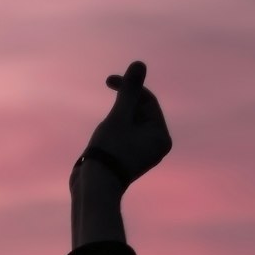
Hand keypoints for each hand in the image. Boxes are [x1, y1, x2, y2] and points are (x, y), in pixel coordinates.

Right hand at [80, 60, 171, 187]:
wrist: (94, 189)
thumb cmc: (108, 152)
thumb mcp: (119, 117)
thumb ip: (129, 91)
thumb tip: (139, 64)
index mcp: (161, 136)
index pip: (147, 100)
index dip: (128, 87)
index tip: (109, 80)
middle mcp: (156, 146)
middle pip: (139, 112)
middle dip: (120, 110)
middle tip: (106, 123)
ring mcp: (142, 154)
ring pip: (129, 124)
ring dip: (114, 122)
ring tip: (103, 138)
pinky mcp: (129, 159)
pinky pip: (123, 136)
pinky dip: (112, 133)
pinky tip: (101, 144)